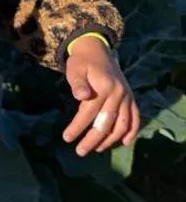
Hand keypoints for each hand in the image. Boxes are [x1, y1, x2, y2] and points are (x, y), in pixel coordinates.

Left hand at [62, 36, 139, 156]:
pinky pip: (135, 118)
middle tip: (80, 151)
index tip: (67, 138)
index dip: (78, 127)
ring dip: (111, 139)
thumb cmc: (82, 62)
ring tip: (97, 149)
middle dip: (93, 139)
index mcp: (105, 87)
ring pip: (122, 124)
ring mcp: (127, 96)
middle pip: (106, 123)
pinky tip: (124, 143)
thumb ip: (78, 83)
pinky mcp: (131, 98)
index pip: (89, 113)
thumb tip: (81, 96)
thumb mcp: (75, 69)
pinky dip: (132, 131)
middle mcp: (119, 93)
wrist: (96, 49)